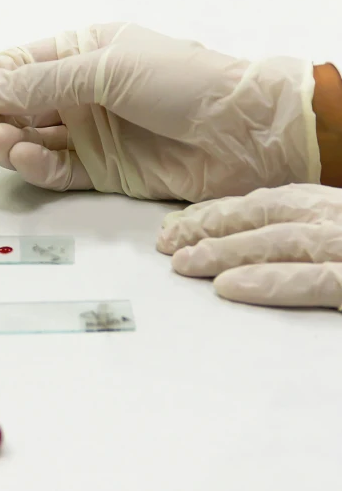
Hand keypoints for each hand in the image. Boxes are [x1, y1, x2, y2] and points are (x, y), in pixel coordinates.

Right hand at [0, 23, 320, 201]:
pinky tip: (28, 158)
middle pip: (20, 104)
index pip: (21, 64)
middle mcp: (83, 93)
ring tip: (4, 141)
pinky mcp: (101, 170)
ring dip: (11, 140)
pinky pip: (56, 169)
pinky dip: (37, 166)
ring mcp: (91, 133)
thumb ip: (42, 82)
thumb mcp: (106, 69)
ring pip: (34, 138)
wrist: (237, 134)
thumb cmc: (182, 83)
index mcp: (85, 53)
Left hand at [156, 183, 341, 309]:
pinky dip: (269, 281)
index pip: (268, 204)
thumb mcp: (338, 232)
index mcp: (330, 206)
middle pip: (264, 214)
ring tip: (183, 262)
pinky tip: (227, 286)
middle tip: (167, 241)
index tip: (181, 222)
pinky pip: (314, 280)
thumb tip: (250, 241)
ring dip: (226, 250)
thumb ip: (306, 233)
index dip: (221, 212)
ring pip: (278, 242)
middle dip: (210, 226)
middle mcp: (335, 218)